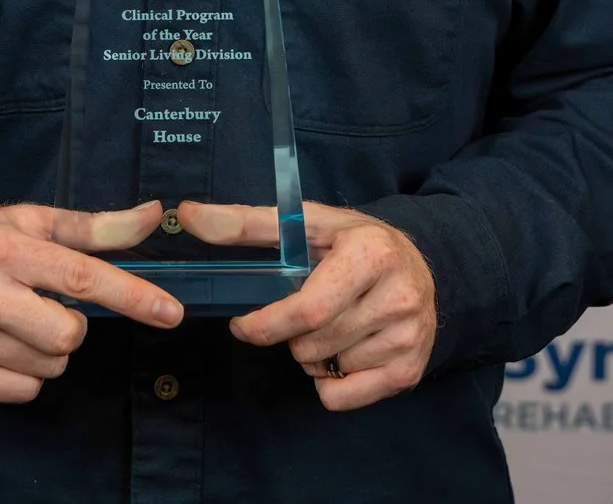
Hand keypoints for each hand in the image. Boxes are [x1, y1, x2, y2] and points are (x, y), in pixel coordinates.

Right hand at [0, 201, 182, 401]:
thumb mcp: (32, 223)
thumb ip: (95, 227)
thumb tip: (153, 216)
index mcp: (0, 246)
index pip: (79, 276)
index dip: (130, 295)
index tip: (170, 311)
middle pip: (68, 333)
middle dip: (73, 325)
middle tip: (45, 305)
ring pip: (50, 365)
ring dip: (48, 349)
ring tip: (16, 322)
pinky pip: (25, 390)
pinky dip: (26, 373)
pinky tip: (2, 347)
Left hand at [187, 201, 436, 410]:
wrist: (424, 268)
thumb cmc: (354, 243)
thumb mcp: (308, 223)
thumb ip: (246, 222)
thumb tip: (188, 214)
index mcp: (371, 254)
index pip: (308, 310)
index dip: (266, 325)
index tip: (243, 324)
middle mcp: (398, 297)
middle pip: (311, 344)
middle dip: (289, 336)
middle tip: (301, 314)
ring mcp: (408, 337)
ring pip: (324, 370)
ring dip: (309, 355)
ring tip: (329, 324)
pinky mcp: (410, 370)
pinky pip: (341, 398)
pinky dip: (328, 383)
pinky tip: (343, 349)